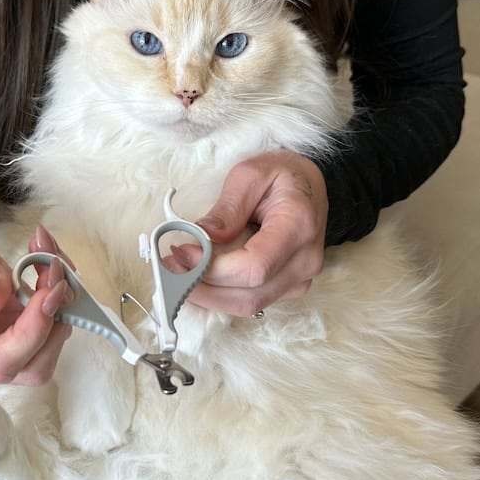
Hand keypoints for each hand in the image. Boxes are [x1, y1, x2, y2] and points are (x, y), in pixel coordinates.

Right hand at [0, 216, 73, 385]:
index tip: (48, 293)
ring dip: (60, 301)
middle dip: (54, 321)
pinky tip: (47, 258)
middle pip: (31, 366)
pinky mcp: (12, 325)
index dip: (32, 334)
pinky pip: (46, 319)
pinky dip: (56, 289)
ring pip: (47, 343)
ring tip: (49, 254)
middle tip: (55, 271)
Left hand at [170, 151, 327, 316]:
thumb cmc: (282, 176)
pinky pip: (251, 302)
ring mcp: (300, 279)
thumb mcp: (251, 174)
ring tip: (177, 274)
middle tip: (169, 267)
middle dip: (202, 286)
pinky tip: (197, 280)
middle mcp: (305, 261)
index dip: (212, 268)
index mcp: (299, 227)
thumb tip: (202, 237)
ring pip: (247, 304)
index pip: (254, 267)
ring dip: (206, 296)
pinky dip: (219, 295)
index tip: (181, 252)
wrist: (310, 187)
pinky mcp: (288, 288)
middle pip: (248, 294)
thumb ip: (227, 208)